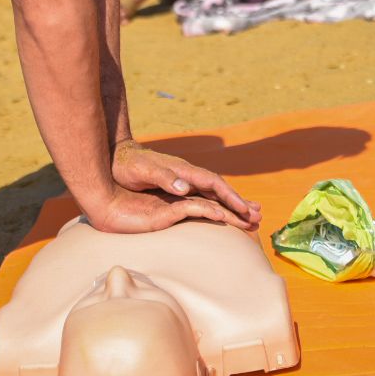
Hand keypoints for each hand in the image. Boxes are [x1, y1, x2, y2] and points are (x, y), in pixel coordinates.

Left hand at [109, 140, 260, 229]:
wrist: (116, 158)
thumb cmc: (128, 165)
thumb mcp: (144, 170)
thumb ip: (164, 177)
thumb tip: (185, 188)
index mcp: (184, 171)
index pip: (214, 184)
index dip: (230, 197)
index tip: (244, 210)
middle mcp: (188, 176)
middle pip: (220, 190)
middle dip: (239, 203)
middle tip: (258, 217)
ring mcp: (184, 182)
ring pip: (214, 195)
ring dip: (232, 206)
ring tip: (249, 217)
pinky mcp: (176, 189)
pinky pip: (203, 199)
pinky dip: (216, 206)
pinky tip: (222, 213)